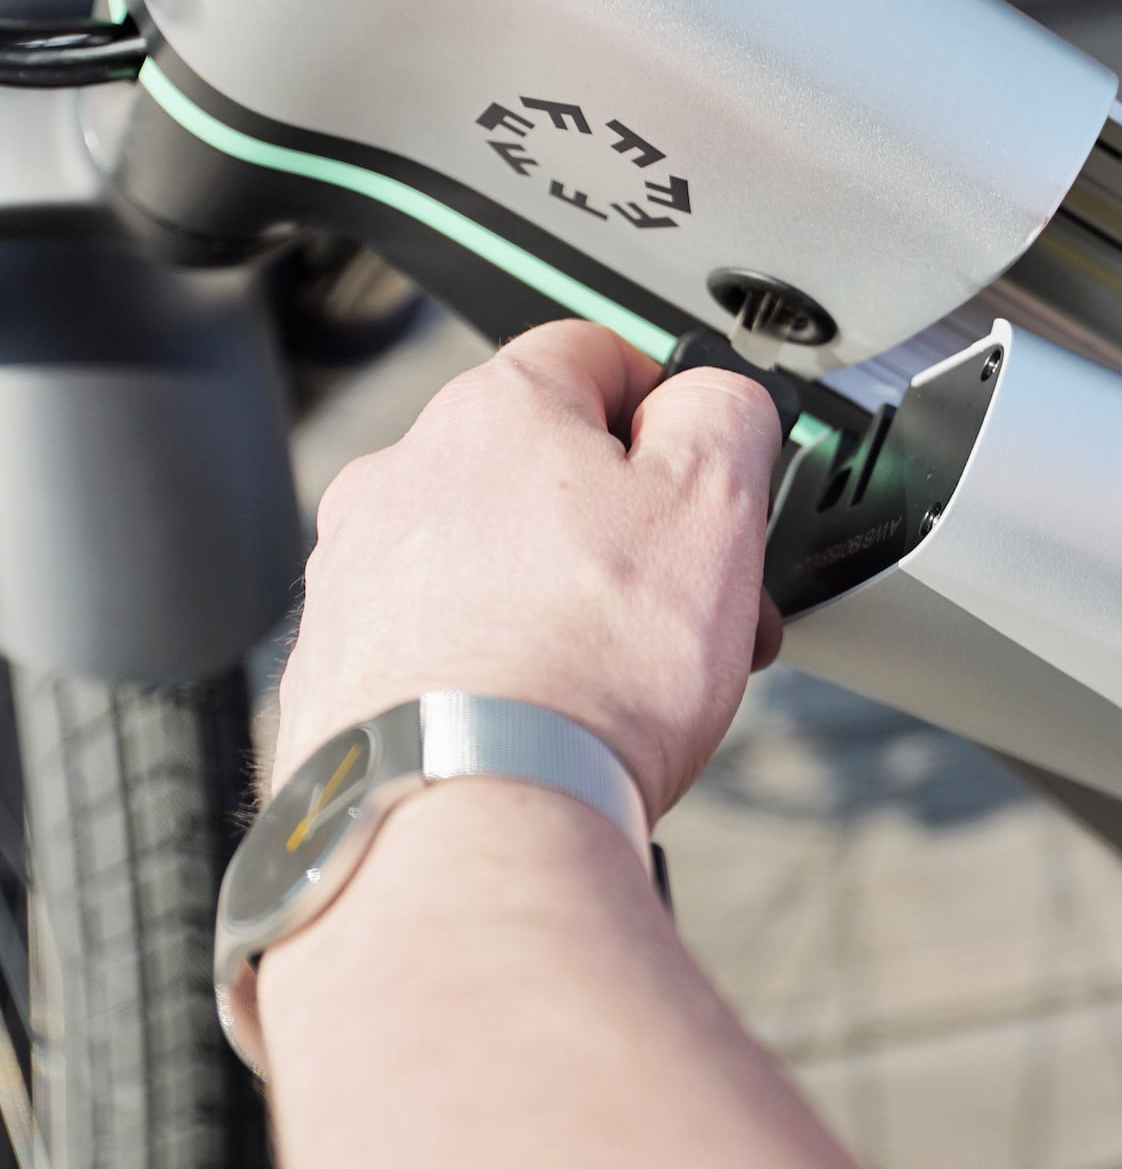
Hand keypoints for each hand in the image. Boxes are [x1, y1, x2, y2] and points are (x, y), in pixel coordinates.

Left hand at [275, 320, 784, 826]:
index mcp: (493, 413)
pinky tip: (551, 721)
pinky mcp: (336, 674)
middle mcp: (403, 479)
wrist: (467, 828)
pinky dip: (501, 666)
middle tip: (698, 605)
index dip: (671, 409)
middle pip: (546, 470)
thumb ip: (726, 411)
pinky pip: (443, 641)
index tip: (708, 476)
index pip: (595, 353)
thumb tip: (712, 397)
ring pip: (495, 558)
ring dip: (569, 598)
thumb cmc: (587, 672)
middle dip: (632, 528)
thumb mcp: (718, 500)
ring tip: (631, 680)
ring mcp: (357, 578)